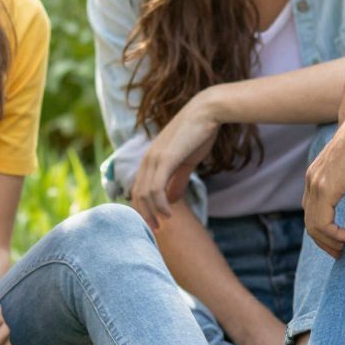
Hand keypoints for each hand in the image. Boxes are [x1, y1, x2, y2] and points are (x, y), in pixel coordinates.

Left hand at [130, 92, 220, 227]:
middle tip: (155, 231)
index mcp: (150, 159)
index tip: (153, 223)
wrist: (207, 112)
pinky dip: (160, 205)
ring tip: (162, 225)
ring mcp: (154, 158)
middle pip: (137, 195)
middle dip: (144, 215)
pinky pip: (156, 188)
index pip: (138, 189)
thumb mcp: (187, 162)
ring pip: (144, 194)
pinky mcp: (164, 159)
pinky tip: (169, 214)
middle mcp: (147, 159)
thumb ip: (178, 180)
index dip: (143, 208)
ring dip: (151, 213)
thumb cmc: (198, 134)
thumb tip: (172, 200)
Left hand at [304, 106, 344, 256]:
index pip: (313, 207)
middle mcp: (312, 178)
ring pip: (313, 225)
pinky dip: (332, 236)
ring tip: (344, 249)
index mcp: (319, 172)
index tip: (342, 240)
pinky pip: (321, 223)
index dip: (324, 227)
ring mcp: (316, 184)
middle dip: (324, 240)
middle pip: (310, 219)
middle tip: (340, 253)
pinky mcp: (325, 189)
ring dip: (328, 242)